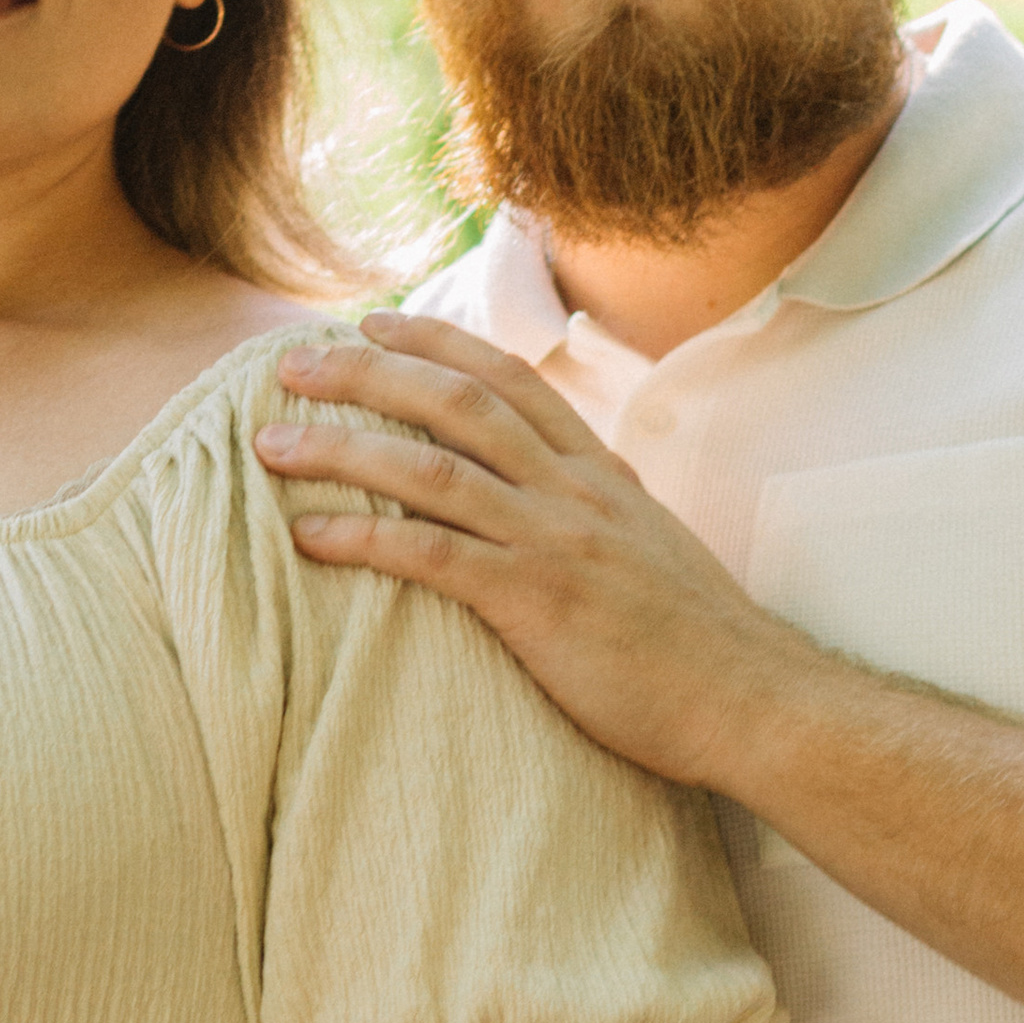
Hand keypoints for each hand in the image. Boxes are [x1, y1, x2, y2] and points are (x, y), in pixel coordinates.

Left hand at [254, 311, 811, 787]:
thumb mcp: (650, 548)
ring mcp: (553, 540)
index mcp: (598, 471)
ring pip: (429, 467)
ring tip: (270, 446)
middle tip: (291, 366)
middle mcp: (572, 489)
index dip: (435, 342)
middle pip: (454, 401)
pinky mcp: (535, 601)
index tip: (375, 323)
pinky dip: (362, 539)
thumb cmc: (697, 642)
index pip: (508, 377)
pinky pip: (431, 556)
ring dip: (340, 449)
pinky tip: (308, 538)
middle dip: (364, 375)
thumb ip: (598, 513)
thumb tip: (560, 502)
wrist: (752, 699)